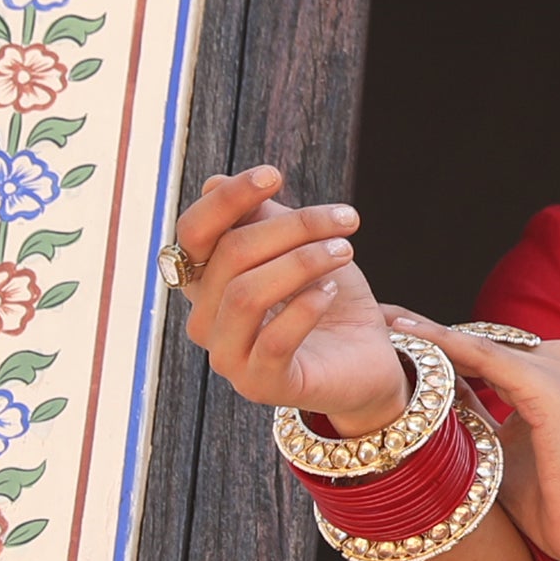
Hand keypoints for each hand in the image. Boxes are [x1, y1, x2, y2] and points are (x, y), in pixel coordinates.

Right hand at [171, 167, 409, 431]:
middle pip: (232, 254)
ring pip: (246, 294)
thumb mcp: (299, 248)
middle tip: (346, 219)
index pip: (194, 232)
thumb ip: (261, 220)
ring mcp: (227, 356)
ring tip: (345, 250)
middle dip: (293, 227)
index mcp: (207, 281)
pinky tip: (331, 291)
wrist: (365, 359)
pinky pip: (274, 341)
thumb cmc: (327, 297)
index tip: (274, 176)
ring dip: (302, 262)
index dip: (227, 199)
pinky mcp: (260, 384)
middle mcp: (205, 319)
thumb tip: (213, 181)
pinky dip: (306, 308)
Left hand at [387, 313, 559, 560]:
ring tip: (377, 321)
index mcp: (546, 372)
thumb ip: (471, 413)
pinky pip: (484, 358)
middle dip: (420, 330)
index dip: (431, 341)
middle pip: (474, 340)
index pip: (479, 350)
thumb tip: (427, 393)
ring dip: (423, 334)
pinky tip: (405, 336)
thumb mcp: (495, 447)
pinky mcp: (549, 384)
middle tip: (371, 314)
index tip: (385, 331)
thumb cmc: (552, 500)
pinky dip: (442, 346)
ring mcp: (556, 366)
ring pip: (473, 344)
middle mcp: (556, 359)